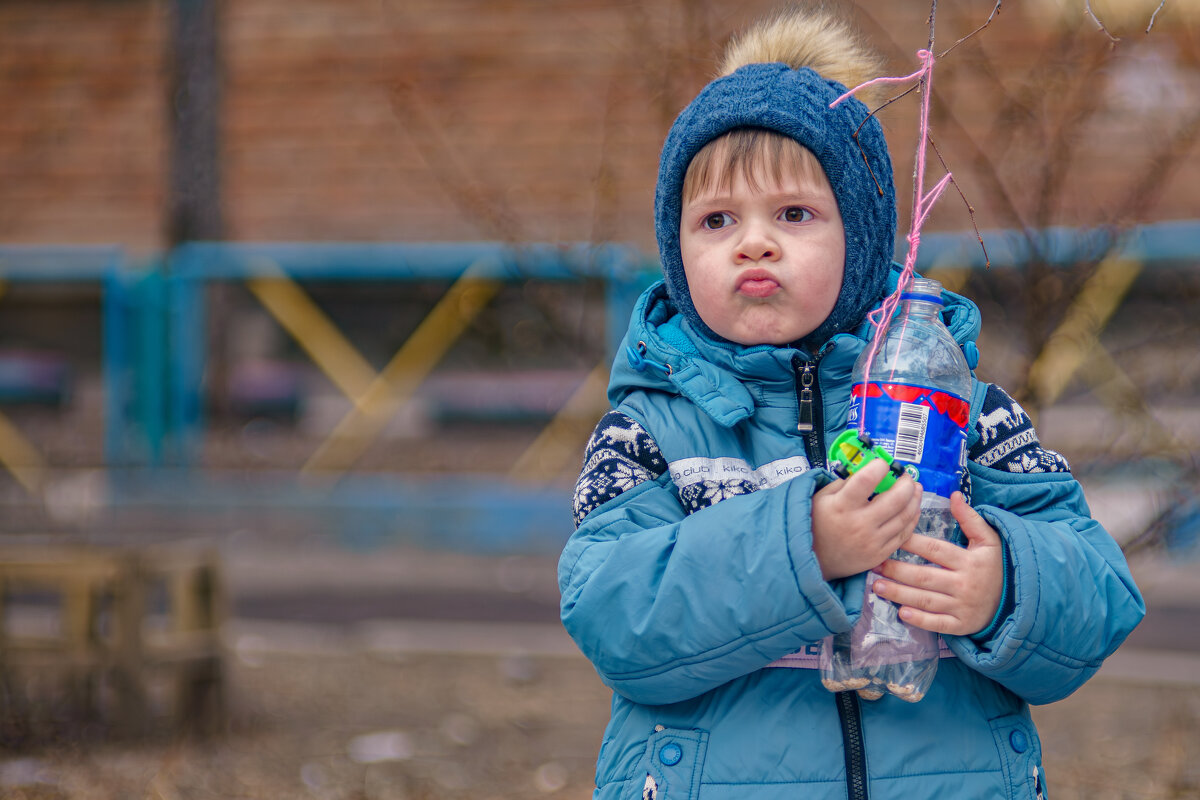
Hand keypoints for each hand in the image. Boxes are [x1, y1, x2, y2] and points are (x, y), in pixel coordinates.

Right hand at [812, 458, 921, 580]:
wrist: (814, 560)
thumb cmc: (817, 524)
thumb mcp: (821, 498)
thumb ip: (843, 482)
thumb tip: (866, 470)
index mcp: (842, 506)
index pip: (866, 480)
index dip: (879, 467)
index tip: (883, 463)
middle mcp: (860, 524)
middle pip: (895, 498)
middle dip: (906, 483)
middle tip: (906, 476)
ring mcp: (872, 541)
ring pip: (905, 516)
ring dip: (914, 498)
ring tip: (914, 488)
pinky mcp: (880, 553)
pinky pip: (904, 534)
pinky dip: (912, 518)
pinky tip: (913, 508)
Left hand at [871, 492, 1003, 636]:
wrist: (1015, 602)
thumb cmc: (994, 566)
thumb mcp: (988, 540)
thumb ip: (970, 518)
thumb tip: (954, 494)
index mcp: (969, 561)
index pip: (935, 550)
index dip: (912, 543)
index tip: (891, 538)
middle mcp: (964, 584)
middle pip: (925, 577)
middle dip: (897, 571)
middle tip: (875, 564)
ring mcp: (962, 607)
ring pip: (926, 600)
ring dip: (899, 594)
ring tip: (876, 585)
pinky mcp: (961, 626)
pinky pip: (938, 624)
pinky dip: (919, 620)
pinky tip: (901, 613)